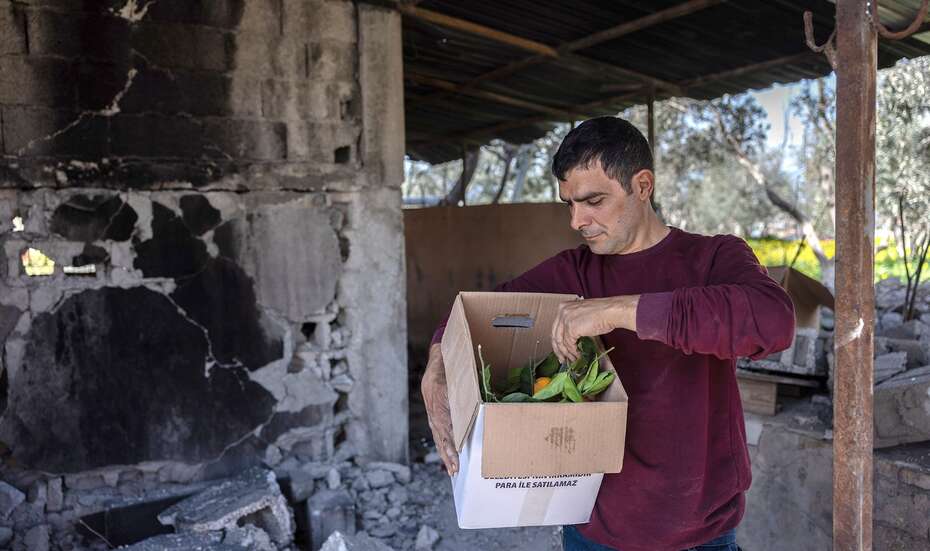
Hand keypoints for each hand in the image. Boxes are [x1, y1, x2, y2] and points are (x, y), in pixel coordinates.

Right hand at [421, 343, 458, 475]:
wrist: (439, 356)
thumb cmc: (452, 363)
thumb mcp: (457, 372)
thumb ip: (463, 388)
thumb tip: (476, 404)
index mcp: (438, 397)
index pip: (445, 425)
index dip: (451, 441)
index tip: (458, 454)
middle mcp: (433, 408)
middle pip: (440, 435)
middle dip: (448, 454)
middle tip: (455, 470)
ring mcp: (432, 411)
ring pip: (438, 436)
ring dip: (445, 454)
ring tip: (452, 470)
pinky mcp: (434, 413)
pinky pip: (438, 432)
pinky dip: (444, 446)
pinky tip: (449, 457)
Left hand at [551, 296, 638, 363]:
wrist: (611, 311)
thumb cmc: (602, 313)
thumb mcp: (582, 315)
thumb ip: (574, 323)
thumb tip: (572, 338)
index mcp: (563, 307)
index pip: (555, 327)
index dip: (557, 341)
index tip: (560, 349)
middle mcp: (562, 312)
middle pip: (555, 335)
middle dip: (558, 349)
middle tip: (562, 359)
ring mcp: (565, 319)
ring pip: (561, 341)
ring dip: (566, 353)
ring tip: (572, 360)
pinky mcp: (571, 328)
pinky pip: (569, 344)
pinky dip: (573, 352)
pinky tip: (577, 356)